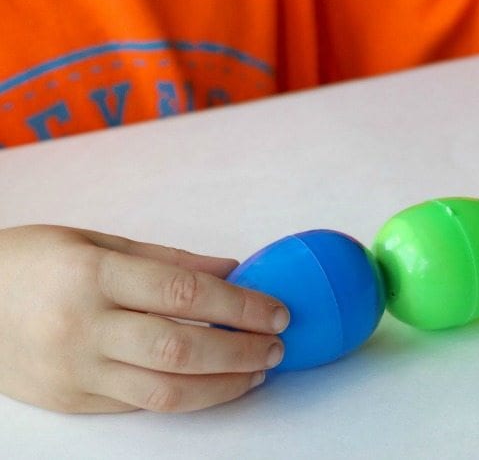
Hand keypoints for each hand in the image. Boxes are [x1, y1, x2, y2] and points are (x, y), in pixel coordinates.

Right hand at [0, 225, 288, 412]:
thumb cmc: (33, 262)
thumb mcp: (96, 240)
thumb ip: (168, 258)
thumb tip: (232, 269)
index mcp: (92, 273)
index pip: (184, 292)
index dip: (240, 306)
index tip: (277, 311)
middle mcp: (83, 326)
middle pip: (181, 348)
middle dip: (241, 350)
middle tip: (277, 345)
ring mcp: (76, 370)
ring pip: (166, 391)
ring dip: (223, 384)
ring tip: (258, 371)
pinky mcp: (73, 401)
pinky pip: (141, 405)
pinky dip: (188, 396)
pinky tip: (215, 384)